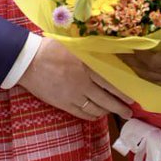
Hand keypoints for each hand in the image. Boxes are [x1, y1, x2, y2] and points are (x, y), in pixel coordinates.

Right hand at [18, 37, 133, 119]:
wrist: (28, 62)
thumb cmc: (51, 49)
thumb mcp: (75, 45)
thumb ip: (92, 50)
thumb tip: (110, 50)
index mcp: (87, 67)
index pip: (110, 83)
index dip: (122, 92)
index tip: (132, 98)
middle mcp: (82, 84)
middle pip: (105, 100)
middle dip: (119, 108)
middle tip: (129, 113)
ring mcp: (72, 96)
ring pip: (95, 109)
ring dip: (107, 112)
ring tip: (115, 113)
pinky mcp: (63, 104)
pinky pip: (81, 114)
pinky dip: (92, 116)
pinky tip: (97, 115)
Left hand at [123, 22, 160, 83]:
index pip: (153, 61)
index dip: (139, 56)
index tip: (127, 46)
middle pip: (147, 71)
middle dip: (131, 62)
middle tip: (117, 52)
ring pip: (150, 78)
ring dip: (136, 69)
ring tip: (124, 59)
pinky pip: (156, 80)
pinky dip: (144, 75)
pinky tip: (139, 68)